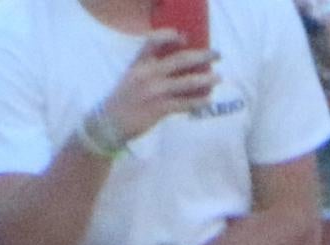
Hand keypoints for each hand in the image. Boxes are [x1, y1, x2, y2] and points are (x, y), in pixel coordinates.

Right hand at [103, 31, 218, 139]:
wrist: (110, 123)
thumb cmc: (124, 99)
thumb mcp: (132, 76)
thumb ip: (149, 68)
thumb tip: (177, 65)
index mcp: (139, 63)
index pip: (153, 41)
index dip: (170, 36)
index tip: (184, 36)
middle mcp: (147, 74)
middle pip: (179, 60)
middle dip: (202, 55)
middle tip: (217, 55)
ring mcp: (155, 91)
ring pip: (186, 83)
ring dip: (206, 80)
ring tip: (219, 78)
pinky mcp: (160, 109)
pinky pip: (185, 104)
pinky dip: (198, 102)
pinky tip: (208, 100)